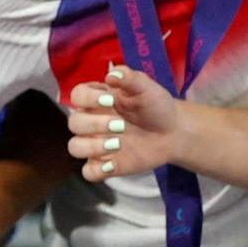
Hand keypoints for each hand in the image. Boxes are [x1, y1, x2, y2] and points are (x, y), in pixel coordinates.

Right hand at [63, 63, 184, 181]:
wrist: (174, 131)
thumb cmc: (156, 106)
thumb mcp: (146, 87)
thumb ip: (129, 77)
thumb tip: (111, 74)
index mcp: (97, 100)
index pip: (77, 95)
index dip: (88, 98)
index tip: (111, 100)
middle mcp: (92, 121)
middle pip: (74, 123)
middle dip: (95, 124)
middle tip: (121, 125)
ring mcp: (96, 144)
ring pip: (75, 147)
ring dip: (91, 147)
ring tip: (117, 144)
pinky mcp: (106, 164)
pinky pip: (89, 172)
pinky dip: (96, 170)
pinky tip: (113, 164)